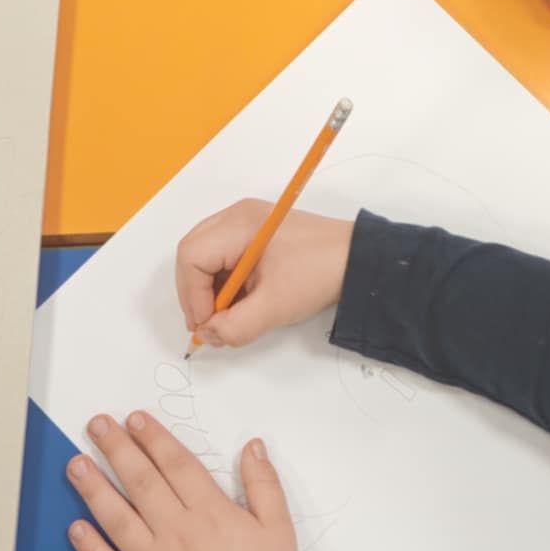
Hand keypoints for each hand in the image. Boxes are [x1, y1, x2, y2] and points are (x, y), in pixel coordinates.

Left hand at [67, 412, 296, 550]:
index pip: (175, 464)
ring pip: (117, 518)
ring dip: (94, 489)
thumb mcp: (279, 529)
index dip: (153, 438)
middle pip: (141, 482)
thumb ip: (264, 484)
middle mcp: (176, 531)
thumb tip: (252, 445)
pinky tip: (75, 528)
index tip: (133, 418)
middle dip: (117, 449)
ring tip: (75, 465)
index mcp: (210, 512)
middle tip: (95, 425)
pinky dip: (90, 548)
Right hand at [176, 201, 355, 349]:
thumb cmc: (319, 273)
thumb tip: (208, 334)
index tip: (207, 324)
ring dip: (209, 291)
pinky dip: (223, 284)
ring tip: (225, 318)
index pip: (192, 256)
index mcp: (239, 223)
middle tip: (209, 324)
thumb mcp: (275, 307)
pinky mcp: (255, 235)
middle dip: (195, 293)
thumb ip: (234, 326)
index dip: (192, 294)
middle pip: (193, 253)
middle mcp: (236, 216)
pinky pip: (223, 258)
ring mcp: (245, 223)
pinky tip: (238, 305)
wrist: (358, 260)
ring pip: (206, 257)